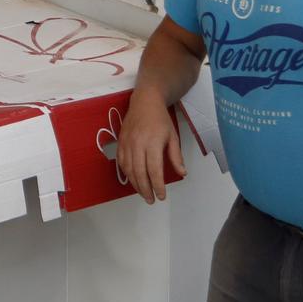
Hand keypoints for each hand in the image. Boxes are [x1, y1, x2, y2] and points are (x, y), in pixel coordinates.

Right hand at [119, 87, 184, 202]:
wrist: (145, 101)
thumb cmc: (161, 119)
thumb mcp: (173, 136)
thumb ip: (176, 156)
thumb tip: (182, 173)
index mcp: (153, 142)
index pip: (154, 170)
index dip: (158, 185)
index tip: (161, 196)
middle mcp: (138, 144)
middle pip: (139, 172)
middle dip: (145, 189)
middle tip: (151, 200)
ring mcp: (127, 143)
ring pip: (129, 169)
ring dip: (135, 184)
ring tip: (143, 193)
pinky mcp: (120, 142)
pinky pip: (121, 162)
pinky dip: (126, 173)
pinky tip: (133, 180)